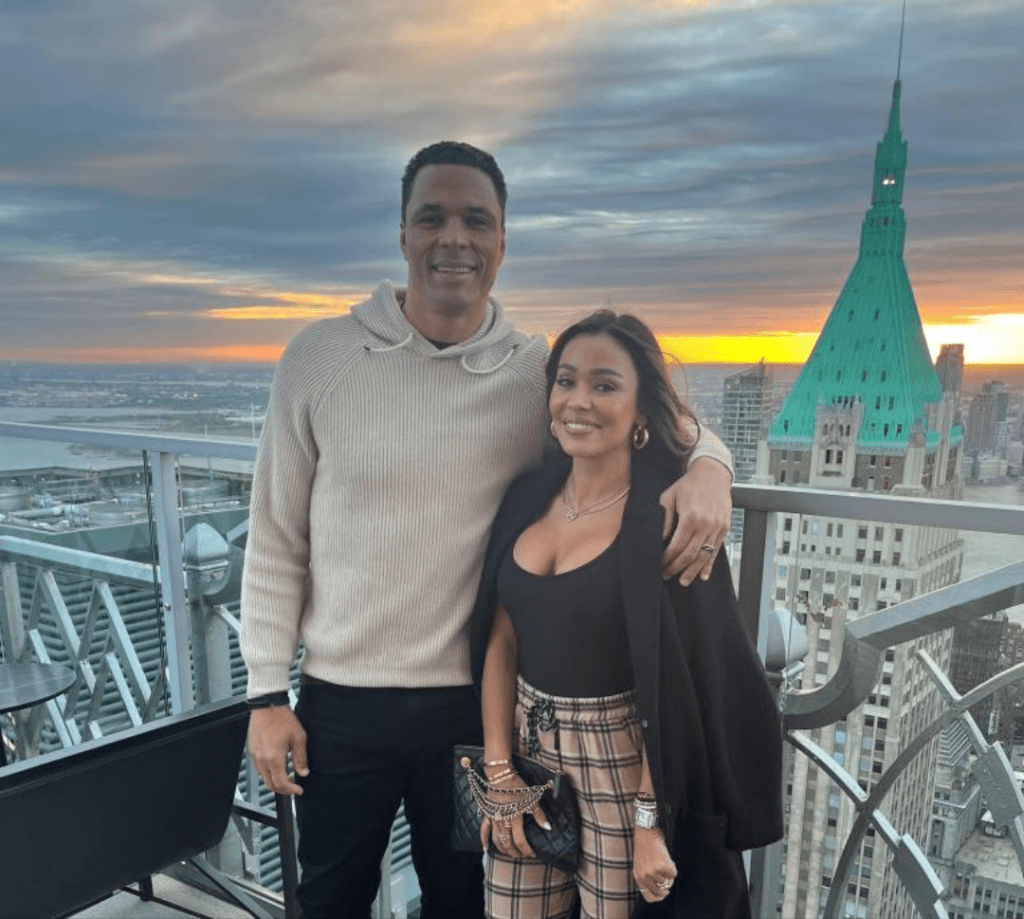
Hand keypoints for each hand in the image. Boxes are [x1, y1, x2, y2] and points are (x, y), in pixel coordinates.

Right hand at [248, 705, 308, 794]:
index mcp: (274, 758)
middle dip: (283, 789)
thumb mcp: (299, 737)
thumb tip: (303, 772)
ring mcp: (255, 755)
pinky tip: (277, 766)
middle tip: (293, 787)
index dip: (291, 790)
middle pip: (270, 785)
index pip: (281, 783)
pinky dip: (268, 772)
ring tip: (287, 777)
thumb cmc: (283, 718)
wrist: (268, 705)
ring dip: (274, 781)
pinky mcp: (252, 750)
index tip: (298, 790)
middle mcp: (261, 759)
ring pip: (263, 778)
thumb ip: (300, 758)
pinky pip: (259, 768)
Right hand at [478, 771, 550, 859]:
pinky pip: (483, 830)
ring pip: (497, 840)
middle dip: (515, 852)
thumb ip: (539, 815)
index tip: (533, 854)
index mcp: (515, 819)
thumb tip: (548, 828)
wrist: (500, 775)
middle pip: (508, 844)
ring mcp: (493, 819)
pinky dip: (484, 841)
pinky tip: (486, 849)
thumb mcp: (532, 798)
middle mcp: (503, 822)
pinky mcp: (487, 815)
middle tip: (522, 855)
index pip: (520, 841)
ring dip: (503, 849)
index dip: (526, 850)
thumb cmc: (517, 785)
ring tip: (510, 853)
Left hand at [633, 826, 677, 902]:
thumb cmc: (643, 848)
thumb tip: (660, 890)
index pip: (649, 897)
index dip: (658, 897)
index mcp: (638, 877)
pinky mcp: (663, 865)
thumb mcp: (640, 865)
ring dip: (669, 875)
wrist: (645, 833)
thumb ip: (646, 878)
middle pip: (660, 892)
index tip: (663, 893)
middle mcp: (645, 876)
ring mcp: (654, 871)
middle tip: (667, 880)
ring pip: (668, 882)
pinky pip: (673, 874)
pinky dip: (673, 867)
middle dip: (666, 887)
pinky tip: (668, 859)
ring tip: (665, 864)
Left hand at [660, 456, 731, 585]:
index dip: (667, 558)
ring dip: (692, 571)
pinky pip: (716, 551)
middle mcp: (706, 524)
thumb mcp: (669, 497)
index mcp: (690, 517)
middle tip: (667, 576)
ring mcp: (717, 528)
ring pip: (704, 556)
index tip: (659, 564)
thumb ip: (665, 518)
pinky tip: (703, 576)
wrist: (713, 474)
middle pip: (690, 554)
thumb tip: (661, 539)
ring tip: (683, 581)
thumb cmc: (688, 485)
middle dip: (676, 568)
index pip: (676, 546)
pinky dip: (709, 565)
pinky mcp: (725, 528)